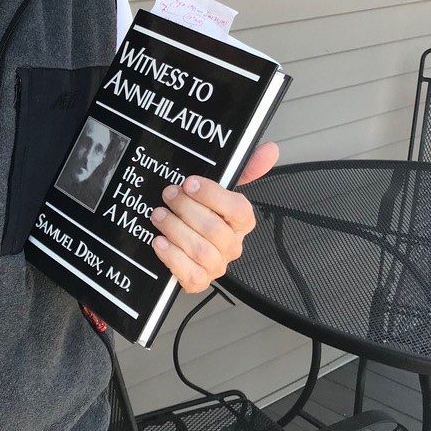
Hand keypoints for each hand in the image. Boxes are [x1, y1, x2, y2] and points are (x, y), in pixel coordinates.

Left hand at [149, 142, 278, 292]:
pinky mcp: (197, 281)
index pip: (239, 210)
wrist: (179, 244)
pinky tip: (159, 242)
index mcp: (240, 222)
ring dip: (175, 229)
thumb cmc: (201, 214)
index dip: (213, 196)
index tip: (189, 183)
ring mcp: (215, 265)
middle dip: (186, 209)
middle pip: (215, 230)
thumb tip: (271, 149)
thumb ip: (244, 169)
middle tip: (168, 195)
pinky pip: (189, 274)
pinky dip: (172, 257)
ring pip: (200, 250)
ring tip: (159, 215)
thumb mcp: (216, 189)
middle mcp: (232, 245)